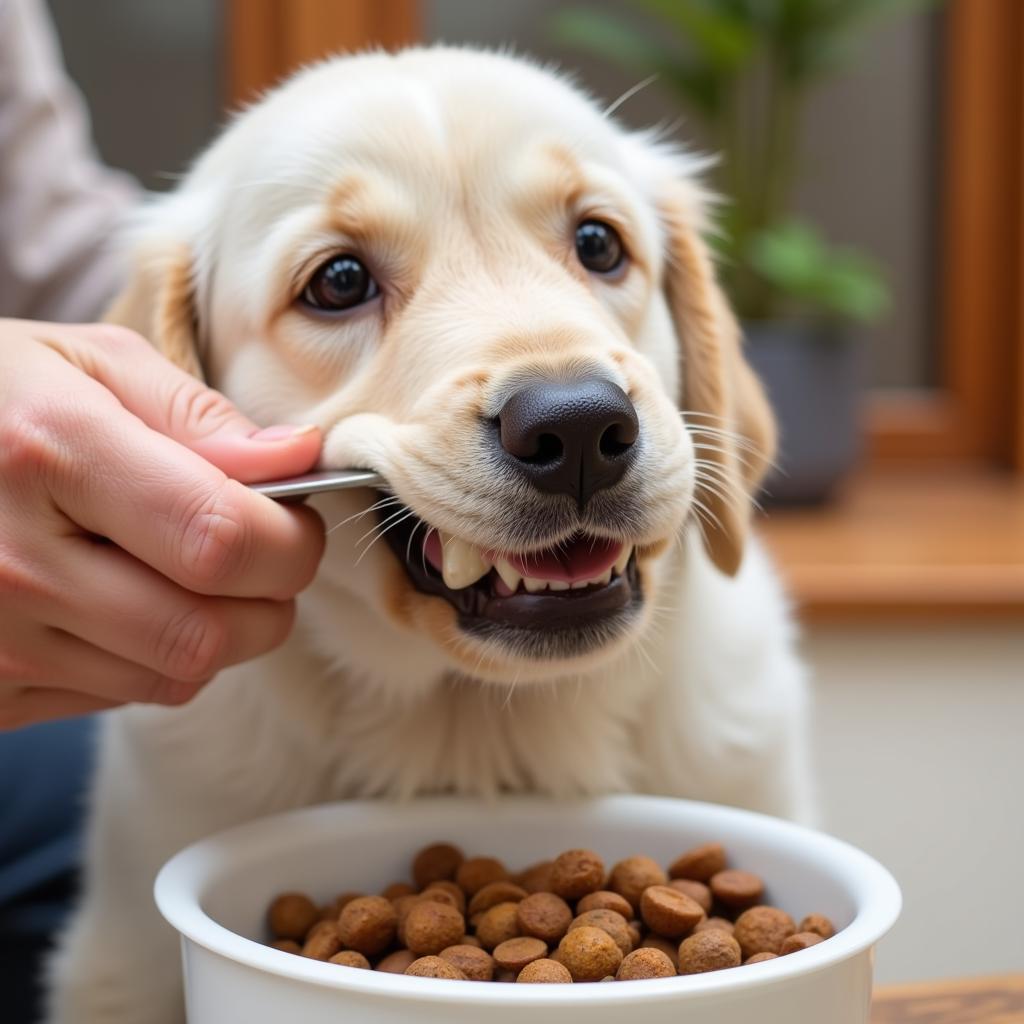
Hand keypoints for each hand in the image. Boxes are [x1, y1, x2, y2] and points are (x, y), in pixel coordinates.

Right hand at [0, 319, 325, 727]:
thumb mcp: (85, 363)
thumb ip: (198, 415)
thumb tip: (299, 462)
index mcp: (47, 452)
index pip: (220, 539)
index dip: (289, 542)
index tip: (295, 523)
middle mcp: (13, 563)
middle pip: (209, 632)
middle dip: (271, 602)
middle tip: (265, 558)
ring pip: (175, 675)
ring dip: (217, 630)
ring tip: (187, 572)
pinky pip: (120, 696)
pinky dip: (153, 656)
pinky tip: (124, 602)